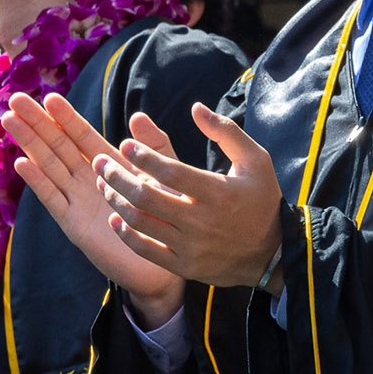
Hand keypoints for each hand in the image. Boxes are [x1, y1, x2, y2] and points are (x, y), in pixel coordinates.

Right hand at [5, 92, 184, 327]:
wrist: (164, 262)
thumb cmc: (167, 217)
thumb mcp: (165, 175)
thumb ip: (154, 147)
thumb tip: (137, 116)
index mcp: (111, 166)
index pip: (83, 136)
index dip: (66, 117)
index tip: (48, 96)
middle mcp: (89, 180)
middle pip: (59, 146)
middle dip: (38, 123)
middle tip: (15, 100)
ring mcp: (78, 201)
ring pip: (50, 166)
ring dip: (30, 145)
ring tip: (10, 122)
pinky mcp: (73, 224)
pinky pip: (53, 199)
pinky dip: (38, 181)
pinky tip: (22, 163)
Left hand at [93, 103, 287, 288]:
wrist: (272, 253)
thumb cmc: (262, 200)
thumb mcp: (256, 160)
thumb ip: (226, 132)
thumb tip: (196, 108)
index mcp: (217, 191)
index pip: (171, 172)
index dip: (144, 157)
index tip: (126, 144)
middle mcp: (201, 220)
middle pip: (146, 197)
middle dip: (117, 176)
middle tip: (100, 162)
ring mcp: (191, 245)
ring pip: (140, 222)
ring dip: (116, 201)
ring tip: (104, 185)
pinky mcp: (184, 265)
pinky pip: (145, 249)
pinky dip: (126, 234)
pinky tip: (116, 219)